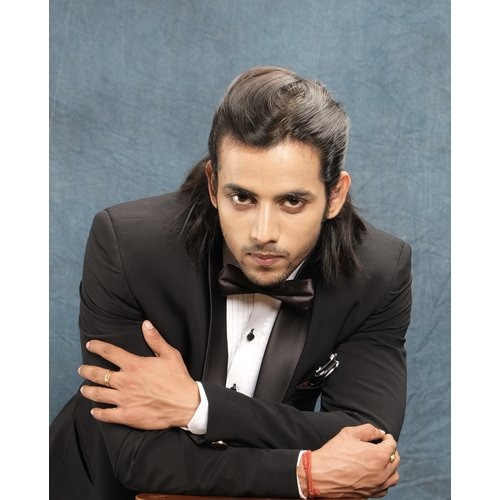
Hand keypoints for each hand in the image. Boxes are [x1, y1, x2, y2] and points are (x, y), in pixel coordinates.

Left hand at [78, 320, 199, 429]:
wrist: (185, 404)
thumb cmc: (178, 378)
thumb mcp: (170, 354)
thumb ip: (155, 339)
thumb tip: (145, 324)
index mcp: (135, 365)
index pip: (110, 353)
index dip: (98, 347)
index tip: (90, 345)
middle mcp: (126, 381)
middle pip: (99, 374)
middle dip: (87, 371)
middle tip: (82, 369)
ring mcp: (125, 399)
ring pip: (99, 394)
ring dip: (88, 391)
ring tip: (83, 389)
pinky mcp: (127, 415)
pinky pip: (107, 414)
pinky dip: (98, 412)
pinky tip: (95, 411)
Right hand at [297, 424, 399, 497]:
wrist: (320, 475)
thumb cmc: (334, 453)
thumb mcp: (349, 433)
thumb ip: (368, 430)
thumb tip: (380, 432)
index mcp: (379, 456)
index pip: (392, 444)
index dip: (388, 437)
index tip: (382, 436)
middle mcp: (382, 473)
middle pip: (396, 460)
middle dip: (390, 450)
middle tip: (381, 446)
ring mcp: (377, 486)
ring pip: (394, 476)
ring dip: (390, 467)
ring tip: (381, 461)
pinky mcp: (370, 495)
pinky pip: (385, 488)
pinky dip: (384, 480)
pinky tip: (375, 474)